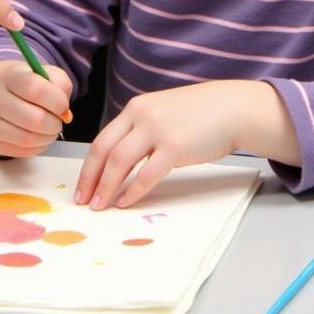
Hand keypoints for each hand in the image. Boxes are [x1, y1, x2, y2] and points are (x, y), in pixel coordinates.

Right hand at [0, 59, 72, 156]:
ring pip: (29, 138)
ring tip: (49, 128)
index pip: (36, 90)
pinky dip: (38, 146)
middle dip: (55, 123)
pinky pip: (23, 151)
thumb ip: (60, 83)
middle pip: (35, 119)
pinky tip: (38, 135)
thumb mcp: (42, 72)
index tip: (63, 106)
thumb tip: (64, 112)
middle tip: (57, 120)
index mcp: (5, 73)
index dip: (57, 101)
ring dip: (48, 136)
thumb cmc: (23, 84)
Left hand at [74, 83, 239, 210]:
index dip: (88, 166)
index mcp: (135, 108)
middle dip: (90, 178)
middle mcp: (141, 115)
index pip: (102, 139)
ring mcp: (157, 129)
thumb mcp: (162, 113)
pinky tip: (125, 202)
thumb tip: (120, 161)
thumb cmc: (199, 114)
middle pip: (104, 150)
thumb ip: (141, 129)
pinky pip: (147, 174)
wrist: (231, 108)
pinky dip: (133, 191)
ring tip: (100, 206)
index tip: (82, 186)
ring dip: (106, 187)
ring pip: (120, 162)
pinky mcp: (175, 145)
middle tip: (83, 200)